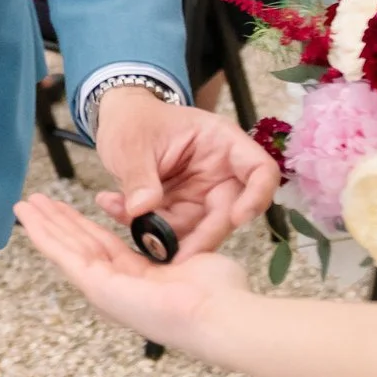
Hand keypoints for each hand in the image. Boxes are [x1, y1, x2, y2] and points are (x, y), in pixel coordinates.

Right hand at [15, 192, 249, 351]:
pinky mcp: (97, 287)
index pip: (101, 245)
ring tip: (22, 205)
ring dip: (42, 225)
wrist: (219, 313)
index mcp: (137, 279)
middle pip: (77, 245)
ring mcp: (104, 289)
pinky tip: (27, 218)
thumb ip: (177, 246)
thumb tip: (183, 242)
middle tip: (33, 202)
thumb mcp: (193, 257)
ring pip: (65, 249)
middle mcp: (116, 286)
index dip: (80, 224)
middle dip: (55, 222)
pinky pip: (63, 255)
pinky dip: (43, 234)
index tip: (65, 207)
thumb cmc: (219, 293)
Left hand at [88, 88, 278, 258]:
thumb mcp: (131, 142)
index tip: (238, 219)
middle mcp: (219, 172)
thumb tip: (141, 210)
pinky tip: (116, 208)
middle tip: (174, 256)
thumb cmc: (133, 120)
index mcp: (222, 142)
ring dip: (165, 235)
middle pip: (229, 212)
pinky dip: (147, 229)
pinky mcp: (182, 210)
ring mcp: (202, 194)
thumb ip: (138, 176)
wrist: (118, 123)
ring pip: (200, 229)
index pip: (260, 170)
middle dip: (203, 236)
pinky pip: (174, 231)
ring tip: (123, 213)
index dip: (257, 196)